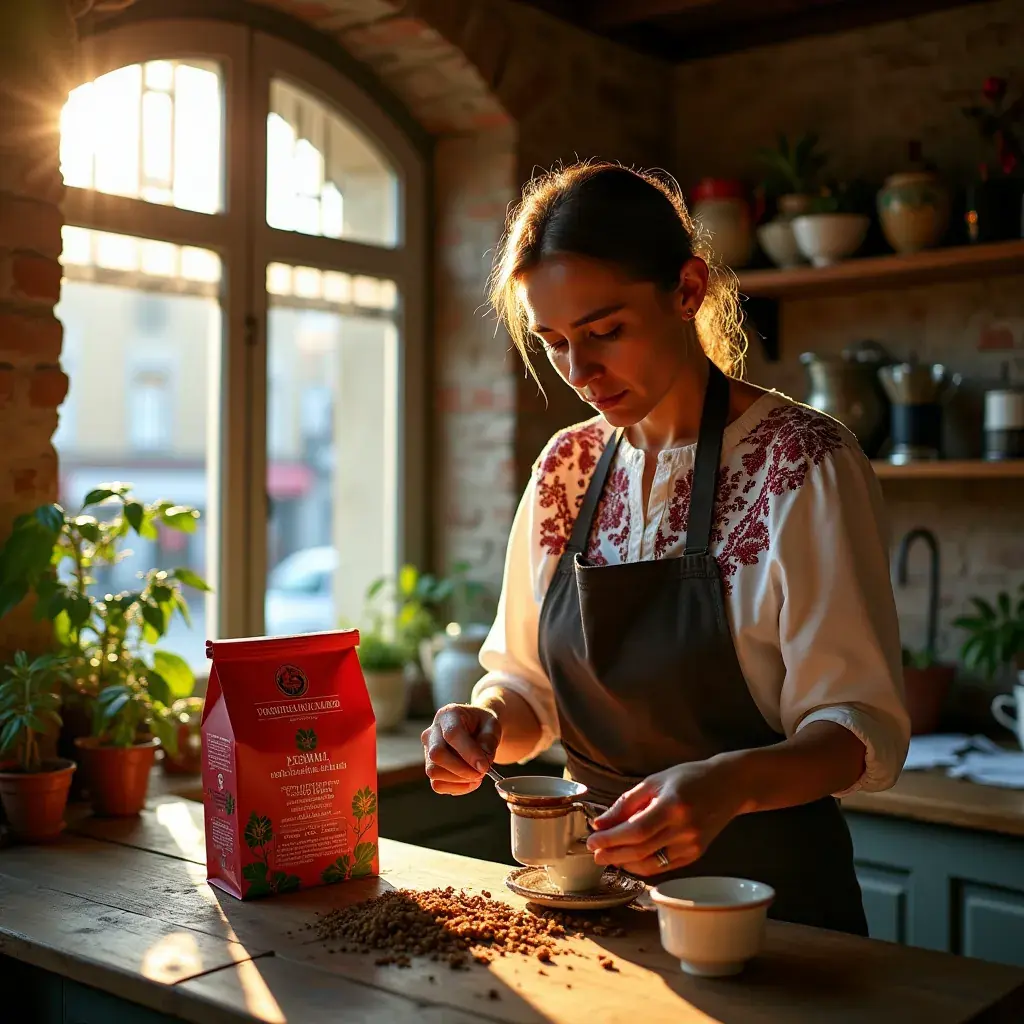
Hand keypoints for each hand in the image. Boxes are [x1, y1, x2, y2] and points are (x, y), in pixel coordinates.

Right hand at [421, 703, 501, 795]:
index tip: (484, 766)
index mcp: (448, 714)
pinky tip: (470, 781)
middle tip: (482, 773)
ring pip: (434, 772)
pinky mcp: (430, 766)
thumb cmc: (483, 725)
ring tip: (478, 776)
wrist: (476, 728)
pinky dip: (456, 788)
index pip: (452, 734)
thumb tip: (482, 764)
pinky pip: (437, 784)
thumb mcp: (492, 725)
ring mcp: (427, 750)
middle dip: (462, 769)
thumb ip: (489, 741)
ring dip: (459, 780)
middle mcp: (432, 731)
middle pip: (436, 754)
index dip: (468, 752)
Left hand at [585, 757, 744, 875]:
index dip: (611, 839)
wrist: (729, 786)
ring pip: (651, 863)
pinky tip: (629, 859)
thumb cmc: (689, 778)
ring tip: (607, 857)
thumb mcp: (654, 782)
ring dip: (625, 863)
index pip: (636, 830)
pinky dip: (643, 865)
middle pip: (641, 850)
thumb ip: (626, 803)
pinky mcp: (696, 854)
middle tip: (594, 853)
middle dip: (613, 854)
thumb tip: (600, 823)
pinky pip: (664, 866)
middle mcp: (684, 829)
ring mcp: (692, 845)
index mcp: (672, 806)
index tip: (592, 840)